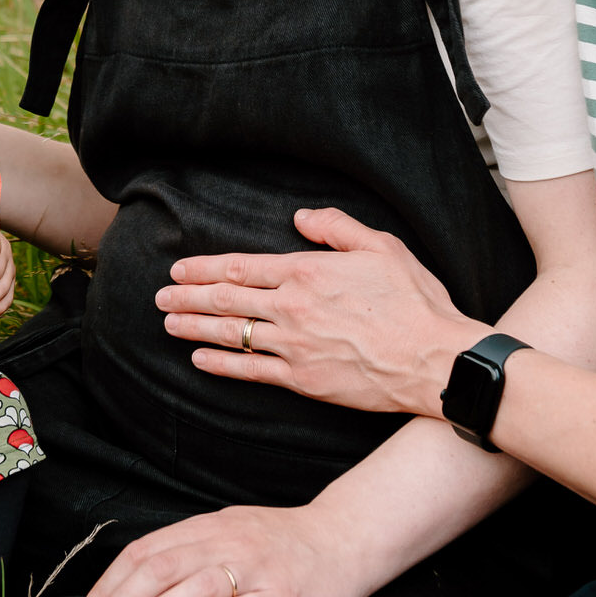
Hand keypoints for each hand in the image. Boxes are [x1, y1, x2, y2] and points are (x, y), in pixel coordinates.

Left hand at [74, 503, 364, 596]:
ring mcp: (254, 570)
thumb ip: (192, 549)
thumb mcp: (232, 532)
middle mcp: (226, 543)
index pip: (146, 551)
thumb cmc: (284, 543)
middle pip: (160, 567)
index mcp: (209, 528)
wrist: (346, 539)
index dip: (111, 583)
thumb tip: (139, 578)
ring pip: (192, 586)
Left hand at [155, 208, 480, 417]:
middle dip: (188, 298)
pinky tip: (200, 361)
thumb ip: (336, 227)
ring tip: (168, 325)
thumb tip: (301, 216)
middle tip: (161, 297)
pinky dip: (221, 365)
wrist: (434, 360)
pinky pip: (251, 371)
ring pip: (231, 335)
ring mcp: (295, 347)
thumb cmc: (414, 300)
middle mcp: (292, 308)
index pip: (240, 268)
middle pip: (226, 301)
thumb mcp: (381, 246)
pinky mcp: (304, 380)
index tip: (178, 271)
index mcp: (306, 271)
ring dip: (195, 329)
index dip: (204, 269)